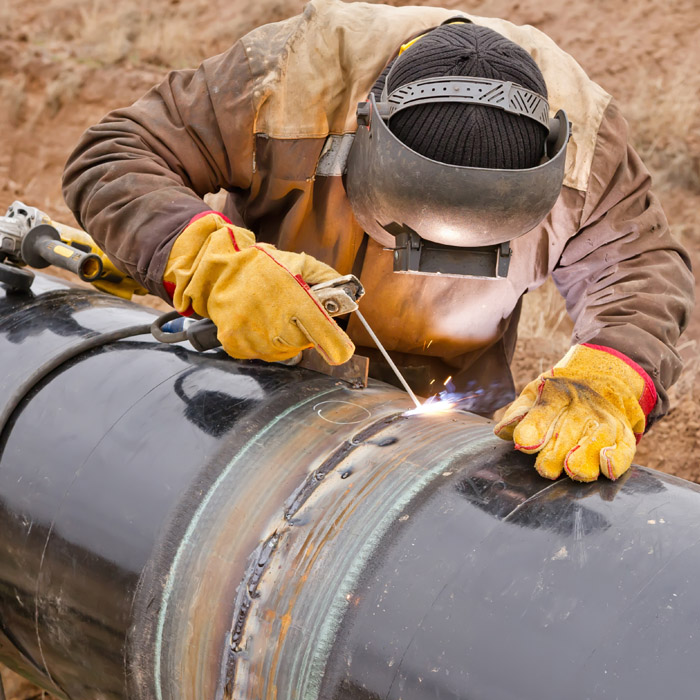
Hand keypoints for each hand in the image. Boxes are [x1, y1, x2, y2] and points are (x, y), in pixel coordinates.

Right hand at [164, 211, 354, 364]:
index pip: (323, 333)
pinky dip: (262, 344)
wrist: (217, 269)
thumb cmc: (259, 266)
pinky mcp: (236, 343)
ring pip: (282, 353)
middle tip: (292, 315)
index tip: (341, 351)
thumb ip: (326, 277)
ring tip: (272, 317)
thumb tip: (350, 293)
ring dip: (282, 341)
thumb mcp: (298, 262)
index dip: (336, 345)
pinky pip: (259, 355)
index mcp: (293, 299)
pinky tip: (257, 325)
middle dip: (303, 332)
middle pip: (303, 344)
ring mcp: (253, 335)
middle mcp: (274, 321)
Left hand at [494, 344, 656, 481]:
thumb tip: (502, 430)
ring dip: (584, 458)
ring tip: (572, 470)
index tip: (524, 443)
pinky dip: (616, 459)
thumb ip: (519, 413)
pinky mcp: (622, 436)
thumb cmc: (558, 395)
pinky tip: (606, 466)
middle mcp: (582, 407)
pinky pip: (623, 450)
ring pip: (595, 441)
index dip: (534, 427)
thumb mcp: (536, 394)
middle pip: (567, 433)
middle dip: (555, 453)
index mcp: (556, 394)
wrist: (603, 381)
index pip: (544, 411)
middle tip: (544, 468)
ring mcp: (605, 421)